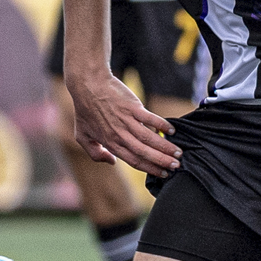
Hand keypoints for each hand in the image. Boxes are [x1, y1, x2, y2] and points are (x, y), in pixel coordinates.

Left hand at [66, 70, 180, 175]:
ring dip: (165, 146)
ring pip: (149, 138)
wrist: (87, 86)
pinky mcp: (132, 107)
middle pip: (144, 152)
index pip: (134, 160)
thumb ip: (95, 153)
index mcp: (110, 143)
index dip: (149, 168)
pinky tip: (172, 130)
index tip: (162, 173)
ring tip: (179, 152)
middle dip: (162, 161)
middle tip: (176, 166)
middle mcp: (120, 135)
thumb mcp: (82, 136)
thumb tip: (112, 162)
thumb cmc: (85, 111)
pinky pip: (150, 118)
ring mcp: (127, 121)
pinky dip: (162, 125)